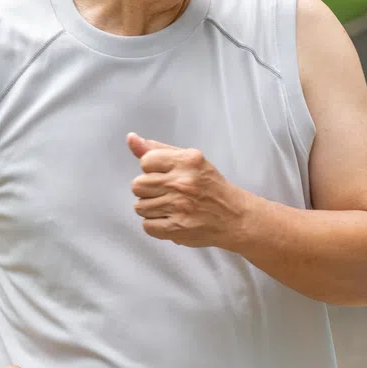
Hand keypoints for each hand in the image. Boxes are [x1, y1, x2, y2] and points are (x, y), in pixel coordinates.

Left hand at [128, 133, 254, 248]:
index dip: (152, 170)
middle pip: (138, 185)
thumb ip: (158, 150)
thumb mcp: (190, 160)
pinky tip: (171, 220)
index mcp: (187, 161)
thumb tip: (131, 138)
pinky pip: (147, 226)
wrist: (235, 217)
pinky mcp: (177, 228)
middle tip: (168, 193)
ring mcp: (179, 207)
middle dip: (149, 190)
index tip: (166, 176)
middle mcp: (183, 182)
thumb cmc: (211, 187)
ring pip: (140, 207)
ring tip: (170, 207)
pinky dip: (156, 225)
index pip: (145, 162)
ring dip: (152, 208)